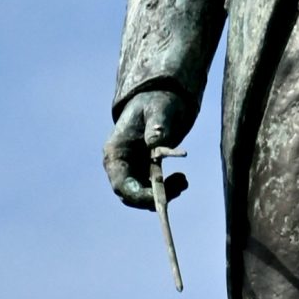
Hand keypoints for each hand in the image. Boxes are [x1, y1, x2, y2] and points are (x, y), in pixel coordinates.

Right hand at [104, 86, 190, 210]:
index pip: (121, 185)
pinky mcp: (144, 171)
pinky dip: (167, 189)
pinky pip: (152, 189)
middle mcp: (119, 165)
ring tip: (183, 180)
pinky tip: (182, 179)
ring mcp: (131, 169)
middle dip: (154, 197)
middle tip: (180, 185)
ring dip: (163, 195)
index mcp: (115, 152)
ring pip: (142, 195)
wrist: (159, 101)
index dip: (138, 196)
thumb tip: (156, 142)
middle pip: (131, 195)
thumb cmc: (156, 102)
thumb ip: (157, 125)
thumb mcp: (158, 109)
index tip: (161, 197)